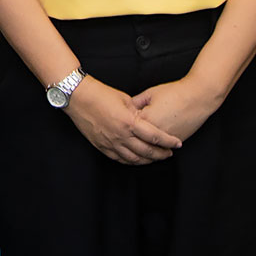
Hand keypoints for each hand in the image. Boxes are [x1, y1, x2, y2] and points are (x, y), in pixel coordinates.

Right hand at [64, 77, 179, 165]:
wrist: (79, 97)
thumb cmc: (101, 94)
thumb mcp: (126, 100)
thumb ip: (138, 112)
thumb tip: (148, 119)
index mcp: (129, 122)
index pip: (155, 137)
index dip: (169, 141)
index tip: (177, 143)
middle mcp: (121, 135)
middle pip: (147, 151)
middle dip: (161, 154)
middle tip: (169, 153)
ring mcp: (111, 143)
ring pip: (134, 159)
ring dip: (147, 160)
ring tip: (155, 158)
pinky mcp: (102, 146)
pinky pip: (120, 159)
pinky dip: (131, 161)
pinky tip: (137, 159)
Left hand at [132, 78, 217, 149]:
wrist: (198, 97)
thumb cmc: (175, 93)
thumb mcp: (150, 93)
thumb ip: (136, 102)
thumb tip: (128, 108)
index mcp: (144, 120)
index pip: (128, 125)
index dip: (125, 121)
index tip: (123, 120)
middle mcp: (154, 133)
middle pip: (137, 140)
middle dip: (132, 136)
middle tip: (129, 133)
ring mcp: (166, 140)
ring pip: (150, 147)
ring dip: (144, 146)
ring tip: (137, 143)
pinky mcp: (176, 142)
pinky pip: (162, 148)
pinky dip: (158, 146)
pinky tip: (154, 143)